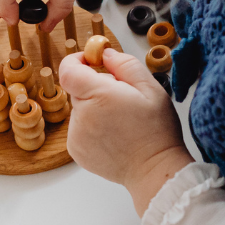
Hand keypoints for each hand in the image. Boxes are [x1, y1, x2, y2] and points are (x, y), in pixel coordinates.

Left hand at [59, 47, 192, 217]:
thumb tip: (105, 54)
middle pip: (77, 90)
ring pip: (79, 110)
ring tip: (120, 122)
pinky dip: (92, 127)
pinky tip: (113, 135)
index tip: (92, 61)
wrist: (154, 170)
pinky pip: (79, 128)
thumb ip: (125, 64)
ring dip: (94, 109)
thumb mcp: (150, 88)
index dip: (77, 61)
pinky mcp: (76, 151)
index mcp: (98, 96)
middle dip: (95, 88)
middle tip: (121, 99)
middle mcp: (81, 116)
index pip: (68, 69)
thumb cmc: (156, 131)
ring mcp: (76, 135)